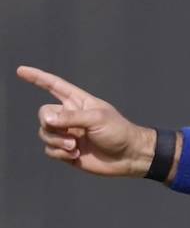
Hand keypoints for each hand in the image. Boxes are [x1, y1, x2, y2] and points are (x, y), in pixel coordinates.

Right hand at [16, 65, 154, 177]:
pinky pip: (49, 149)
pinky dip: (58, 153)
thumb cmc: (118, 132)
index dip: (38, 78)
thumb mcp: (97, 119)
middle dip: (51, 124)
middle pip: (44, 114)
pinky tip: (75, 155)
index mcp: (78, 102)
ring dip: (57, 141)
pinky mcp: (66, 151)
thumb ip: (70, 118)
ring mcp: (67, 134)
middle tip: (70, 134)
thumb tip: (46, 120)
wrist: (128, 156)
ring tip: (75, 147)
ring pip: (44, 133)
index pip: (54, 86)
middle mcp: (70, 116)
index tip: (21, 71)